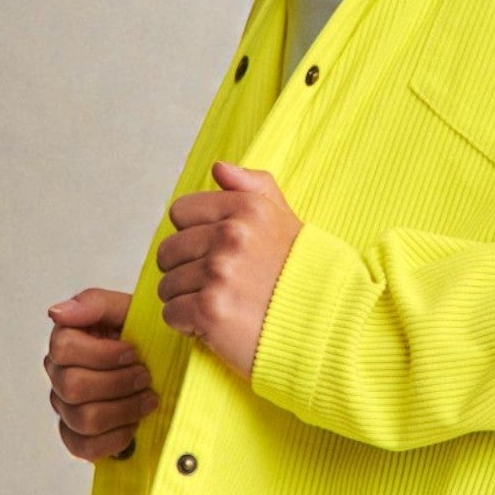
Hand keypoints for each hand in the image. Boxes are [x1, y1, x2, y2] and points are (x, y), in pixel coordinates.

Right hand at [45, 287, 157, 461]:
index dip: (102, 354)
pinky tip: (133, 425)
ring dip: (124, 409)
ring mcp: (66, 408)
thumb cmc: (144, 335)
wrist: (167, 364)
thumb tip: (57, 312)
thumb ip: (94, 304)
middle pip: (72, 387)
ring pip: (82, 418)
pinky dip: (115, 438)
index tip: (133, 352)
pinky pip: (83, 447)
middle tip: (145, 376)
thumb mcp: (128, 309)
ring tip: (148, 399)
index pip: (63, 349)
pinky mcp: (77, 436)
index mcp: (66, 341)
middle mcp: (59, 375)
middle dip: (118, 383)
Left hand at [155, 161, 303, 378]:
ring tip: (223, 305)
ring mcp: (219, 272)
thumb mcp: (285, 218)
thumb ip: (253, 186)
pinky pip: (171, 314)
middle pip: (168, 251)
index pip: (180, 212)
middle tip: (221, 286)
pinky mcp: (210, 310)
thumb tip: (218, 168)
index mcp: (247, 207)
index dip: (194, 235)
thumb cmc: (303, 274)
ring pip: (167, 285)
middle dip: (187, 271)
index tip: (217, 252)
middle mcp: (231, 235)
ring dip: (188, 300)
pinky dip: (188, 326)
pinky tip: (216, 326)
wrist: (327, 325)